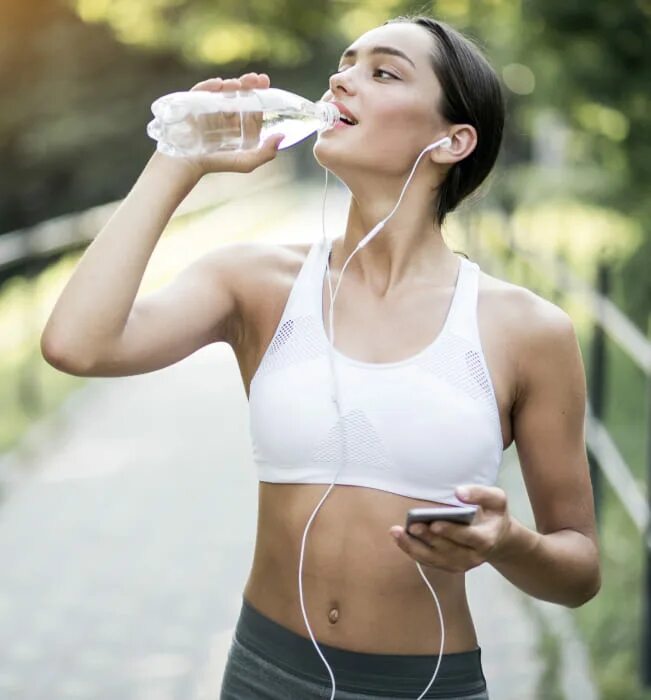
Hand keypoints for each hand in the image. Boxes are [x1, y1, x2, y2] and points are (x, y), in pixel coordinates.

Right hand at [171, 72, 284, 178]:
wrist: (186, 164)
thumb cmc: (217, 164)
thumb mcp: (246, 162)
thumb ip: (266, 153)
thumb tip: (282, 136)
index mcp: (239, 126)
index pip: (252, 105)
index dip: (259, 92)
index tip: (264, 81)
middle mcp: (226, 115)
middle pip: (239, 94)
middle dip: (247, 84)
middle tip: (253, 78)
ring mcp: (209, 108)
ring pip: (222, 91)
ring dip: (231, 84)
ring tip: (236, 84)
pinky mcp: (193, 105)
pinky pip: (201, 91)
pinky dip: (209, 86)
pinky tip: (218, 84)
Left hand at [389, 486, 512, 572]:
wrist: (496, 538)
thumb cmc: (492, 514)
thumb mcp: (496, 499)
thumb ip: (480, 494)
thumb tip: (459, 492)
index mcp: (486, 539)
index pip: (468, 537)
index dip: (451, 531)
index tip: (434, 523)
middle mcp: (473, 556)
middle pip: (448, 550)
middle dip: (428, 538)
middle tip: (412, 526)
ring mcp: (460, 564)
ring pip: (434, 559)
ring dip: (414, 547)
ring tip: (396, 532)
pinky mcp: (448, 566)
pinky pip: (428, 561)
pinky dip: (413, 551)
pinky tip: (400, 539)